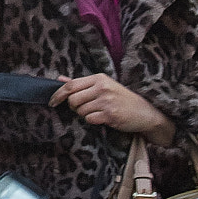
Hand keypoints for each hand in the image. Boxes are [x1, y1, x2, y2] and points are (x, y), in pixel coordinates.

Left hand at [49, 74, 175, 142]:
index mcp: (99, 78)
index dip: (58, 94)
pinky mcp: (110, 115)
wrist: (145, 111)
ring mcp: (106, 101)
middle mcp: (102, 87)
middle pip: (73, 99)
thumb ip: (81, 83)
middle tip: (84, 108)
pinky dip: (93, 120)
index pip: (71, 85)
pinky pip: (89, 119)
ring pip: (80, 111)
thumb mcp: (103, 86)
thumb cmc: (122, 98)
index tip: (52, 101)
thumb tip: (61, 79)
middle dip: (74, 107)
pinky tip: (103, 118)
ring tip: (97, 112)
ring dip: (85, 114)